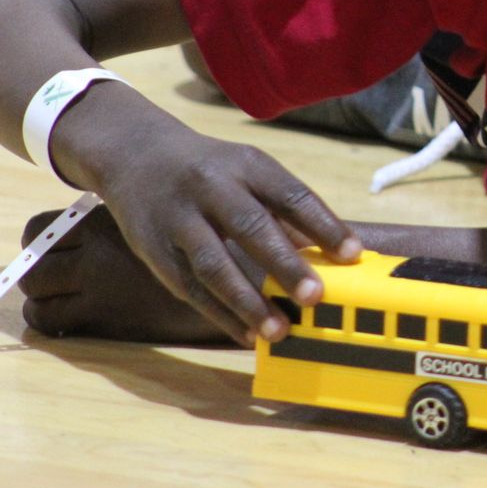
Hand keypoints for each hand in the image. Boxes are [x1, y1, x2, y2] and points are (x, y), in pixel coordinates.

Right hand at [55, 94, 361, 346]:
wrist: (134, 154)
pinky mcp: (154, 249)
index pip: (291, 193)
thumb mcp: (247, 171)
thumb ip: (284, 209)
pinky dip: (218, 314)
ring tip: (279, 331)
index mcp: (246, 164)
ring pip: (213, 264)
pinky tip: (245, 334)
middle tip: (315, 298)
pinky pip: (188, 287)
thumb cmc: (210, 169)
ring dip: (248, 301)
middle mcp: (211, 187)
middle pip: (250, 227)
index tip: (352, 255)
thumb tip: (330, 251)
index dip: (323, 224)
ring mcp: (179, 218)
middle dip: (284, 264)